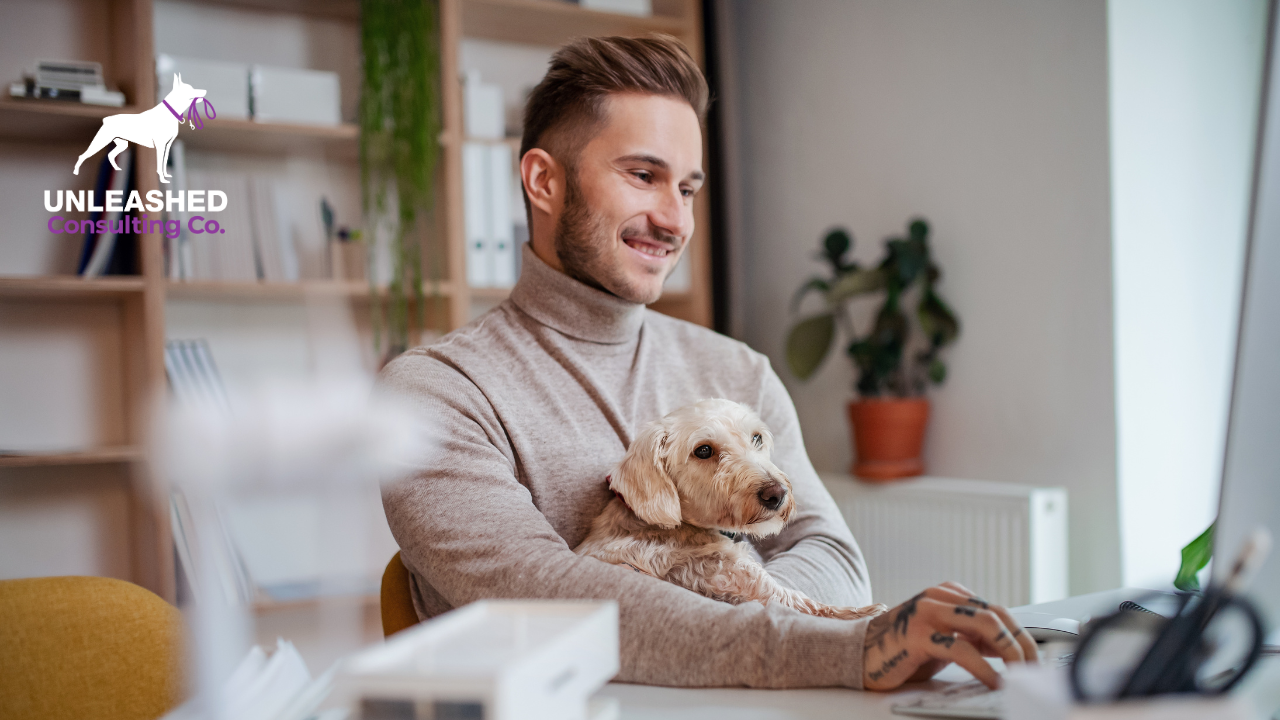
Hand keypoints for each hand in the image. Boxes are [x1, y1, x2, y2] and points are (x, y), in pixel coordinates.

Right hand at [861, 582, 1037, 690]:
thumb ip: (973, 637)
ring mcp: (927, 613)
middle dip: (1021, 644)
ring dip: (1010, 653)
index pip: (997, 610)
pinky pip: (962, 649)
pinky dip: (985, 668)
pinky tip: (994, 682)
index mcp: (947, 594)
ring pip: (985, 625)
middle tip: (1034, 669)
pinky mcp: (918, 635)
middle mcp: (939, 598)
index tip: (1036, 659)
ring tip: (1019, 675)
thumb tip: (1012, 651)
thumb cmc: (902, 650)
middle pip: (996, 615)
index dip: (1022, 636)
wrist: (858, 654)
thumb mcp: (944, 638)